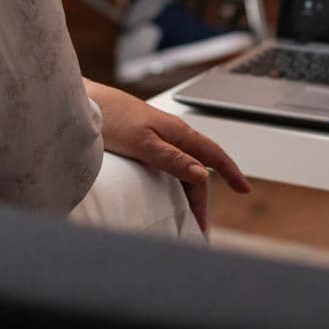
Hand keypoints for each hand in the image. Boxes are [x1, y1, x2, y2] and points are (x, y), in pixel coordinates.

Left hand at [84, 80, 251, 232]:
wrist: (83, 104)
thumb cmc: (110, 118)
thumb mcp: (143, 144)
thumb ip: (173, 159)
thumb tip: (203, 175)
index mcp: (178, 132)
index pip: (213, 155)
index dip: (231, 172)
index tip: (245, 190)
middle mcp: (172, 133)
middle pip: (198, 167)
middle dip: (204, 195)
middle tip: (201, 225)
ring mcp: (158, 137)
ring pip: (184, 166)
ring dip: (189, 190)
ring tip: (187, 216)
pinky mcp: (144, 141)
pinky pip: (170, 164)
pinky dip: (175, 182)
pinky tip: (169, 192)